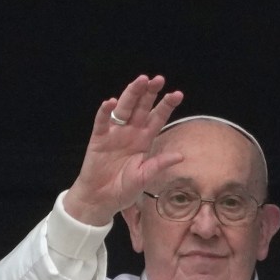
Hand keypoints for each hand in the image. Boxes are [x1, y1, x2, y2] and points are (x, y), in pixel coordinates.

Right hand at [62, 75, 184, 225]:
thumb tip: (180, 156)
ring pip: (124, 109)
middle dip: (150, 93)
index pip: (158, 118)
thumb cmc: (123, 189)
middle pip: (142, 107)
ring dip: (131, 94)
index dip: (166, 106)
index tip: (177, 94)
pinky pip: (102, 122)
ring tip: (140, 81)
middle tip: (159, 79)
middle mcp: (131, 132)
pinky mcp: (99, 139)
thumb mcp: (145, 177)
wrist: (101, 199)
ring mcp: (114, 133)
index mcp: (144, 139)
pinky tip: (110, 102)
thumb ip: (159, 164)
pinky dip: (105, 112)